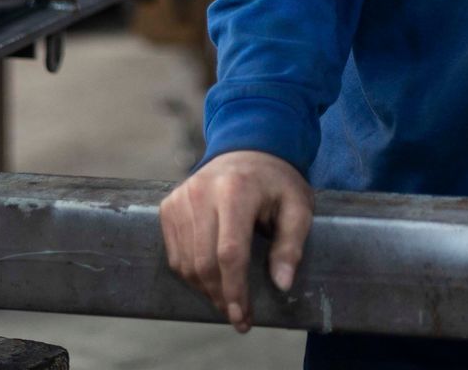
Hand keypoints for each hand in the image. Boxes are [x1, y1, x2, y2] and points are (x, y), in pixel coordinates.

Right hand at [159, 150, 313, 332]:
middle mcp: (201, 193)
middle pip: (204, 262)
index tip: (243, 318)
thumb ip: (291, 245)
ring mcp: (180, 199)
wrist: (247, 149)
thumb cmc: (276, 183)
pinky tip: (210, 280)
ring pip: (185, 263)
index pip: (229, 252)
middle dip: (221, 297)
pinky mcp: (169, 206)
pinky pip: (174, 254)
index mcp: (236, 191)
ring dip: (205, 290)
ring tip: (227, 300)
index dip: (235, 290)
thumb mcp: (298, 207)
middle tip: (239, 316)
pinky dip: (191, 274)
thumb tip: (281, 284)